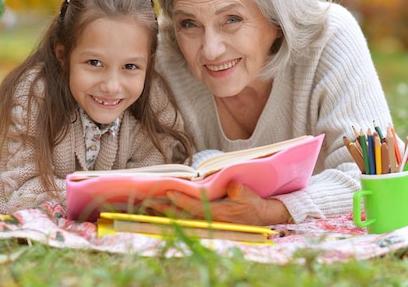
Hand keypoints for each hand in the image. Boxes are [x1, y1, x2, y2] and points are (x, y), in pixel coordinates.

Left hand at [148, 181, 291, 225]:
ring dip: (164, 212)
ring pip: (181, 218)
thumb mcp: (250, 195)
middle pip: (182, 215)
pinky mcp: (206, 221)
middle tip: (146, 201)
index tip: (167, 192)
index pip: (195, 207)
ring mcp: (207, 222)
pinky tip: (160, 209)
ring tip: (146, 205)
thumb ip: (241, 191)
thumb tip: (233, 186)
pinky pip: (184, 218)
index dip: (181, 200)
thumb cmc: (254, 203)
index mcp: (219, 213)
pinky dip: (171, 213)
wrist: (261, 216)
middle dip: (164, 208)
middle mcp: (210, 220)